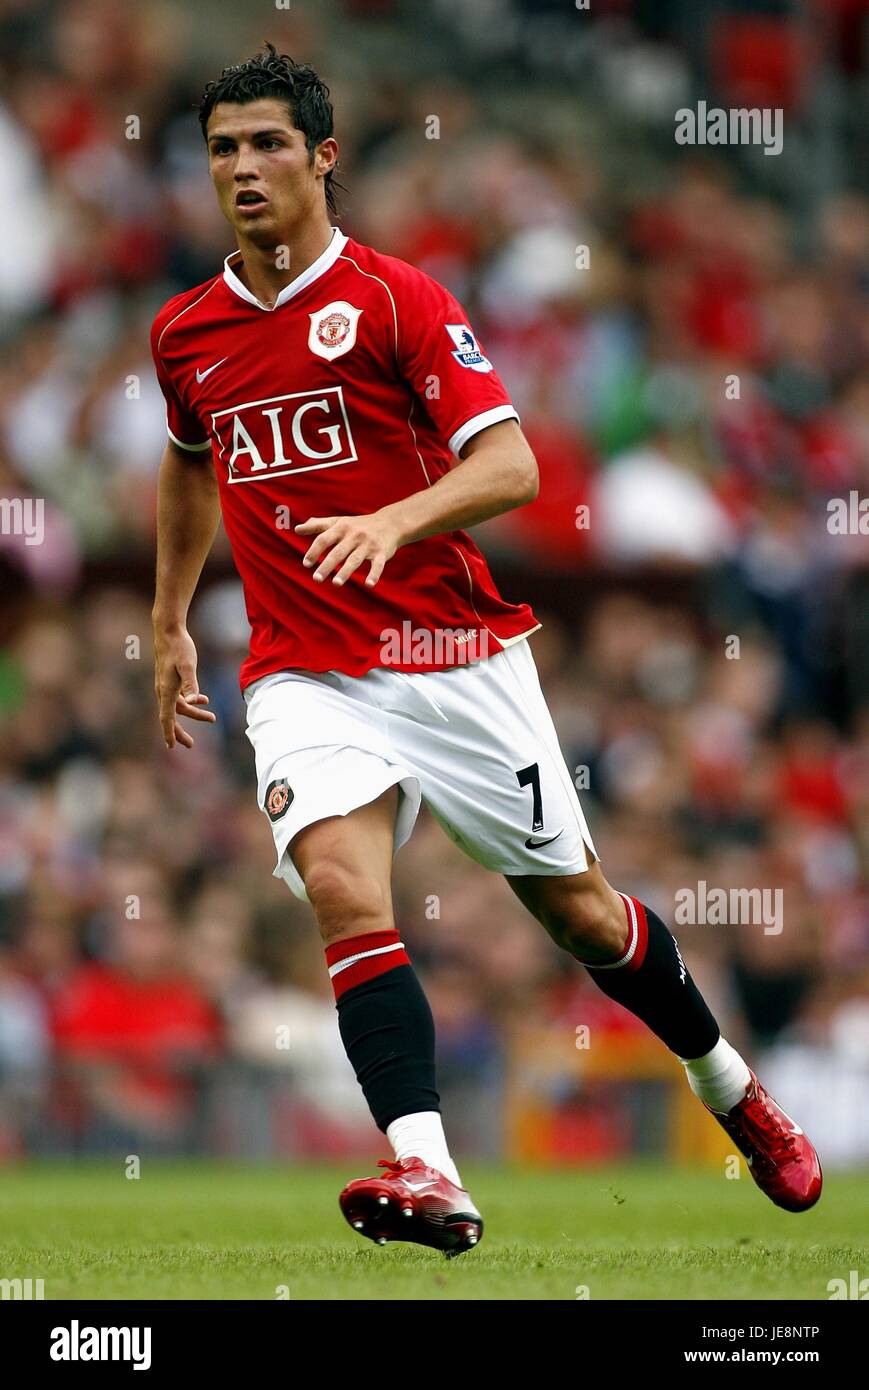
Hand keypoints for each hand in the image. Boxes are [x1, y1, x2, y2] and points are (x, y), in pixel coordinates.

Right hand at [153, 624, 216, 748]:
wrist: (168, 631)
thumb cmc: (179, 647)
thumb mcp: (188, 665)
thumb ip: (191, 683)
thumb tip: (193, 701)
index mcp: (166, 690)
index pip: (166, 717)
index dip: (169, 733)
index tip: (171, 747)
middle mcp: (163, 690)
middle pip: (171, 717)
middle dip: (180, 732)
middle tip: (191, 745)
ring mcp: (166, 685)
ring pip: (179, 706)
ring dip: (194, 714)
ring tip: (212, 718)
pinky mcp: (170, 678)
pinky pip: (180, 696)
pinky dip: (192, 701)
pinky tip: (204, 699)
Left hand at [295, 510, 401, 587]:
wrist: (390, 523)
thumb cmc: (358, 525)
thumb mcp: (339, 522)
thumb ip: (318, 525)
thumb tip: (297, 529)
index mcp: (341, 527)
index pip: (324, 539)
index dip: (314, 551)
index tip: (306, 563)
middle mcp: (354, 535)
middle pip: (338, 552)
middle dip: (327, 565)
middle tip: (316, 579)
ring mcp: (368, 544)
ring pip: (355, 559)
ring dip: (345, 572)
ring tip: (336, 583)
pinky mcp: (382, 553)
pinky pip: (377, 565)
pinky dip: (374, 575)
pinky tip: (369, 585)